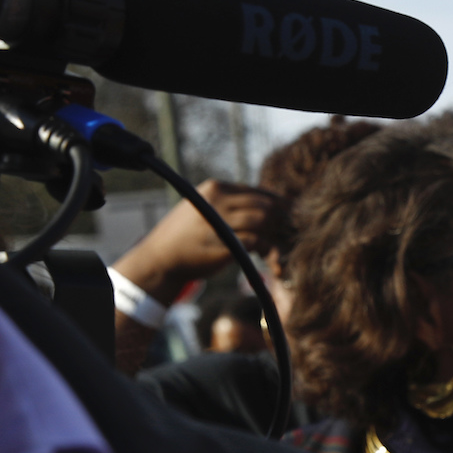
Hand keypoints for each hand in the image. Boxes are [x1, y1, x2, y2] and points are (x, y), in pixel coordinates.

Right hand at [111, 180, 282, 302]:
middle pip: (266, 204)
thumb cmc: (185, 238)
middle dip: (282, 222)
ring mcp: (222, 218)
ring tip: (277, 254)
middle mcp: (219, 198)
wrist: (161, 259)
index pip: (259, 191)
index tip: (291, 221)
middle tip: (288, 240)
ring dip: (278, 238)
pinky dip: (271, 252)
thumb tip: (268, 209)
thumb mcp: (204, 210)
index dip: (279, 206)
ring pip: (265, 220)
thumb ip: (231, 205)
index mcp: (216, 188)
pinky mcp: (226, 241)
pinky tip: (273, 264)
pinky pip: (259, 241)